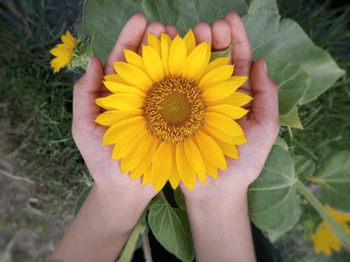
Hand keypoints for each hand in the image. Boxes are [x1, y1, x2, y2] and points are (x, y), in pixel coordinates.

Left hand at [72, 13, 178, 200]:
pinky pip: (183, 99)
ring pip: (168, 76)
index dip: (131, 39)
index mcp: (117, 94)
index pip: (124, 61)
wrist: (125, 189)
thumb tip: (94, 62)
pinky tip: (197, 66)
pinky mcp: (174, 122)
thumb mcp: (84, 128)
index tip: (141, 20)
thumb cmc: (102, 160)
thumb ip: (84, 97)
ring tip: (182, 38)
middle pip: (148, 63)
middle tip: (165, 27)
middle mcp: (139, 97)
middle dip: (156, 42)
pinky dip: (190, 81)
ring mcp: (159, 108)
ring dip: (175, 56)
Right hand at [179, 13, 279, 201]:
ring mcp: (193, 102)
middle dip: (211, 38)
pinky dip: (170, 67)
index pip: (238, 60)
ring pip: (191, 68)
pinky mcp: (176, 113)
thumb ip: (267, 97)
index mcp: (238, 96)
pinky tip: (167, 52)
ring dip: (189, 47)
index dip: (236, 38)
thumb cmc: (242, 163)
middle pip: (213, 58)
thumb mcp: (265, 129)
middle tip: (206, 27)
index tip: (229, 19)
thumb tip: (261, 63)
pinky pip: (173, 86)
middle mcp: (216, 94)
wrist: (214, 189)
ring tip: (187, 33)